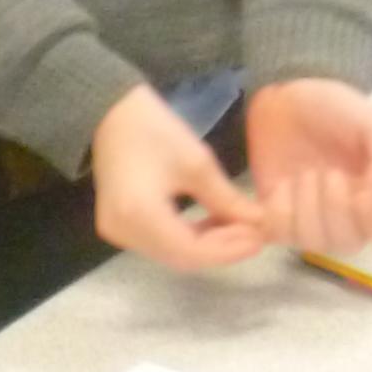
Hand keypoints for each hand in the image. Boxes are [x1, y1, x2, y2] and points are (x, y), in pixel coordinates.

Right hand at [90, 86, 269, 269]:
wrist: (111, 114)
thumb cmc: (154, 131)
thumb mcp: (197, 163)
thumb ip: (227, 199)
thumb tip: (260, 223)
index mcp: (139, 214)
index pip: (190, 251)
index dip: (228, 251)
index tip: (259, 240)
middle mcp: (123, 231)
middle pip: (181, 256)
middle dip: (221, 250)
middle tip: (254, 234)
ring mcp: (118, 231)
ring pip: (172, 253)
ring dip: (207, 246)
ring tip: (240, 228)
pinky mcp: (120, 226)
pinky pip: (160, 243)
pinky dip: (189, 238)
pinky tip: (214, 225)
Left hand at [243, 78, 371, 256]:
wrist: (284, 100)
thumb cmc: (335, 110)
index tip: (362, 193)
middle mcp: (347, 216)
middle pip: (348, 244)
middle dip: (334, 208)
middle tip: (325, 171)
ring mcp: (310, 220)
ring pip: (313, 243)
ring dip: (306, 206)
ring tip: (302, 174)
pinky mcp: (277, 218)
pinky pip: (277, 235)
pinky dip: (277, 211)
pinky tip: (280, 188)